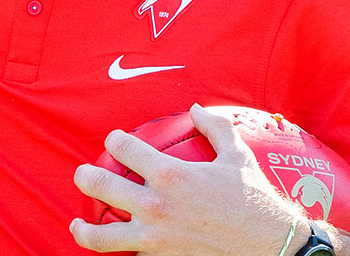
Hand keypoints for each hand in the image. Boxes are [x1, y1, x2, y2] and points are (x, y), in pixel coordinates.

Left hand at [71, 104, 301, 254]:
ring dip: (84, 229)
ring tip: (77, 223)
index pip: (124, 149)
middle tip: (83, 174)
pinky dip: (122, 254)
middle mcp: (156, 206)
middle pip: (100, 185)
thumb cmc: (255, 200)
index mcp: (170, 175)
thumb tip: (196, 109)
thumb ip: (215, 128)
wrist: (272, 247)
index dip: (115, 141)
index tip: (115, 141)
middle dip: (85, 176)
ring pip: (102, 236)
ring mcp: (156, 238)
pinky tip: (119, 250)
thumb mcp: (238, 157)